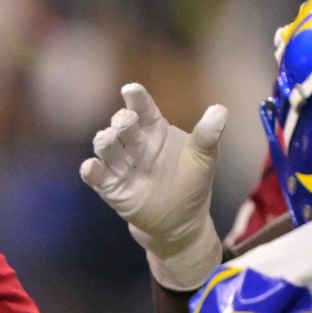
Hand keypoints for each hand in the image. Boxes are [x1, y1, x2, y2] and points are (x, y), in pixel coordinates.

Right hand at [79, 83, 229, 291]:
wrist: (181, 222)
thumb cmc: (191, 183)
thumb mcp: (205, 157)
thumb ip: (207, 135)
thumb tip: (220, 109)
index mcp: (156, 131)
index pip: (143, 109)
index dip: (136, 98)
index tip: (130, 90)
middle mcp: (136, 145)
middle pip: (123, 127)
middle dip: (121, 121)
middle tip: (126, 122)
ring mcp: (122, 166)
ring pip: (107, 148)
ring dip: (104, 142)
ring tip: (106, 140)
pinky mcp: (112, 189)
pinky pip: (97, 177)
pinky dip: (91, 171)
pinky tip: (91, 167)